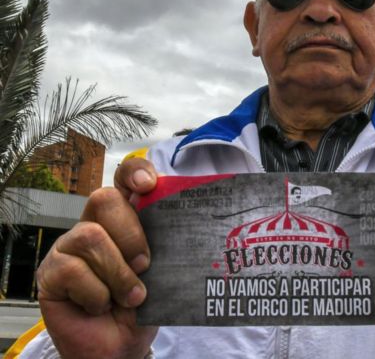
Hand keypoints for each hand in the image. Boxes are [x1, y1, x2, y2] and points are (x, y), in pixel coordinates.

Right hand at [36, 158, 158, 358]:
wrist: (121, 347)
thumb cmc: (145, 304)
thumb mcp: (163, 269)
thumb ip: (165, 241)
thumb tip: (183, 222)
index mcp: (125, 217)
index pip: (123, 177)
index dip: (133, 172)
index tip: (148, 185)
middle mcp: (95, 224)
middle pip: (104, 198)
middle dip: (131, 234)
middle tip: (145, 264)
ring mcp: (70, 246)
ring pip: (90, 237)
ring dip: (118, 273)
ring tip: (131, 296)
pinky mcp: (51, 272)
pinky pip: (73, 271)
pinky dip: (97, 294)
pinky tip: (101, 306)